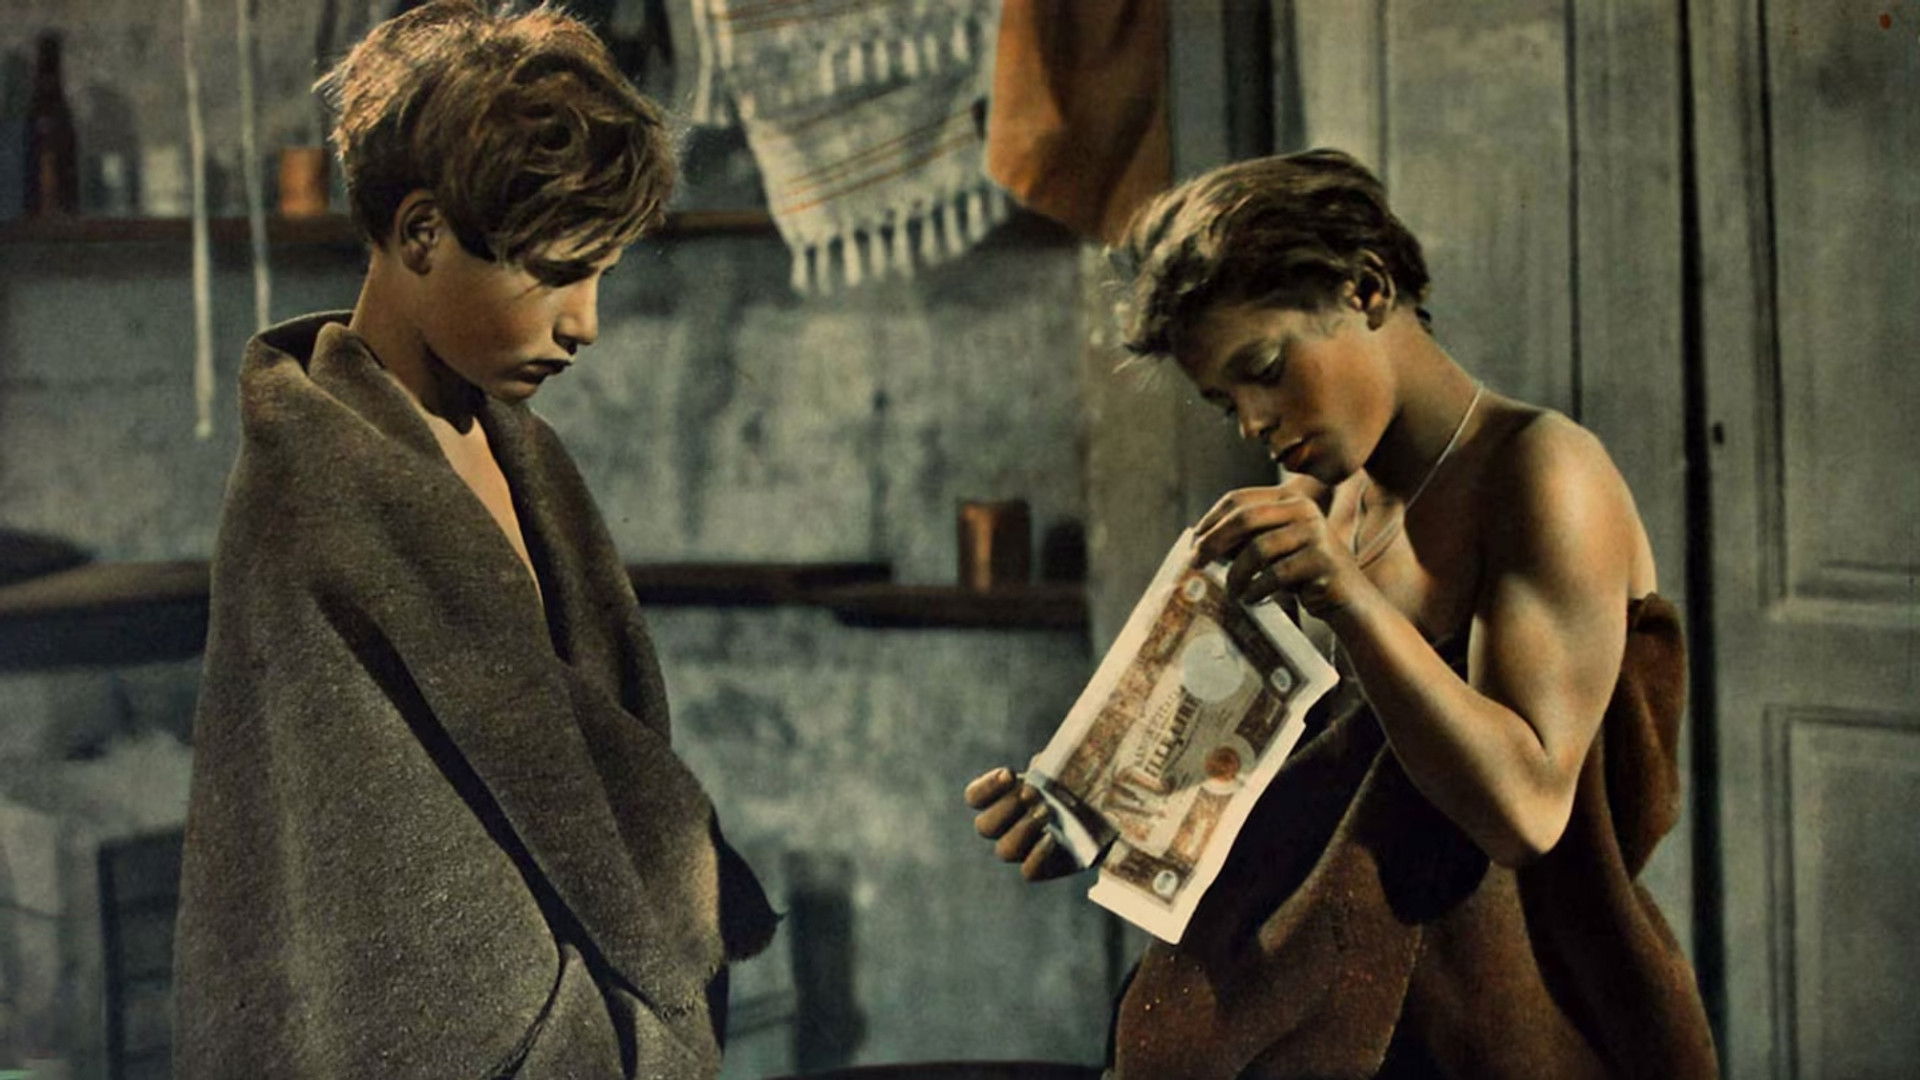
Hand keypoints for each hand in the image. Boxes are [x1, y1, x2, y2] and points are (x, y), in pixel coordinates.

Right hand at [963, 767, 1079, 881]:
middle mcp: (1007, 828)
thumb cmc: (1076, 783)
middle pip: (985, 827)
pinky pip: (1029, 871)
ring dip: (1023, 829)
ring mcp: (1025, 850)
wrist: (1104, 813)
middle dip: (1007, 807)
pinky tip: (1053, 838)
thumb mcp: (1063, 766)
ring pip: (1005, 850)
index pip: (975, 797)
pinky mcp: (1044, 868)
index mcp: (1003, 798)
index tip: (1010, 774)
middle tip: (1031, 793)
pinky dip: (1037, 855)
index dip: (986, 787)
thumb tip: (1039, 763)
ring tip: (1047, 812)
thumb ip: (1049, 761)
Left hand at [1191, 474, 1371, 618]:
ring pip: (1259, 548)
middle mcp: (1304, 509)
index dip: (1212, 519)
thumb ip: (1246, 538)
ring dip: (1236, 573)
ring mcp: (1316, 533)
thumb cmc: (1302, 574)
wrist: (1347, 598)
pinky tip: (1251, 598)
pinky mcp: (1322, 560)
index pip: (1239, 499)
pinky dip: (1257, 588)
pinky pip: (1276, 574)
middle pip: (1245, 519)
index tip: (1194, 540)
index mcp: (1289, 499)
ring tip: (1232, 591)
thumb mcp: (1273, 548)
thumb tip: (1201, 540)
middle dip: (1214, 542)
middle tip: (1197, 563)